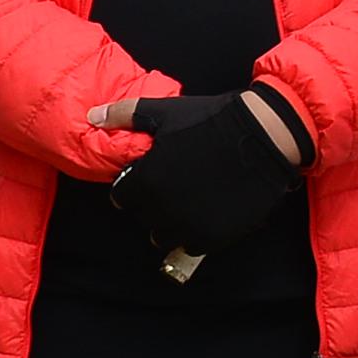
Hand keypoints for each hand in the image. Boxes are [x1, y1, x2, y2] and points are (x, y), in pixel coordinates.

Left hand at [109, 90, 310, 255]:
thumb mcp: (165, 111)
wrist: (264, 135)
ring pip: (165, 236)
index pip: (122, 197)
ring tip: (190, 200)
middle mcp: (162, 209)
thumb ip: (125, 115)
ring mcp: (188, 226)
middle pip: (144, 217)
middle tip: (175, 184)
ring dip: (172, 222)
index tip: (150, 176)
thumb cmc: (212, 120)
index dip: (134, 185)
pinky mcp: (213, 237)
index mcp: (146, 180)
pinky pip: (192, 246)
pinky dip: (196, 232)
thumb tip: (93, 116)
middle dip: (153, 203)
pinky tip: (208, 210)